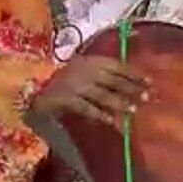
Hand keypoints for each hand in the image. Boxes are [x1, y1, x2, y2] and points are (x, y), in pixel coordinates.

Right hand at [31, 56, 149, 126]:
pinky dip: (99, 114)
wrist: (33, 84)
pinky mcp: (65, 99)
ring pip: (102, 94)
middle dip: (131, 89)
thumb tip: (130, 84)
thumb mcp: (84, 69)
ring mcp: (74, 84)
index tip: (149, 81)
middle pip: (114, 80)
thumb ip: (103, 74)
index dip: (134, 73)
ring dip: (119, 102)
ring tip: (133, 110)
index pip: (118, 65)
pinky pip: (86, 108)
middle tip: (146, 97)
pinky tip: (110, 120)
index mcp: (91, 60)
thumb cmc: (64, 78)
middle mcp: (85, 70)